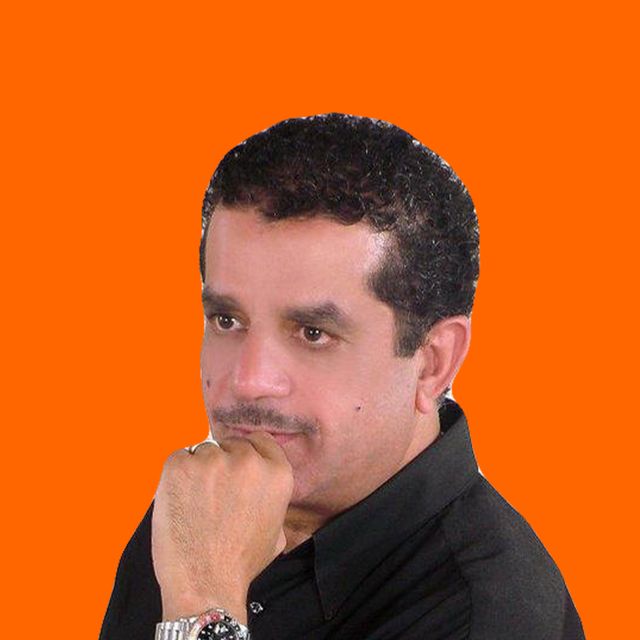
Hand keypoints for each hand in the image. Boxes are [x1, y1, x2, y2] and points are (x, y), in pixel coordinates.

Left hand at [151, 432, 293, 623]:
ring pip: (204, 452)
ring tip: (195, 504)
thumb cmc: (240, 563)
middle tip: (213, 494)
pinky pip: (179, 458)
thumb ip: (271, 499)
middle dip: (222, 464)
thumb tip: (259, 488)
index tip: (236, 468)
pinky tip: (180, 501)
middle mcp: (248, 461)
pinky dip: (176, 476)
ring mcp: (213, 460)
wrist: (205, 584)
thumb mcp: (277, 531)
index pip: (260, 440)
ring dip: (199, 471)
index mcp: (277, 474)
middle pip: (231, 445)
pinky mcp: (180, 465)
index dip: (246, 454)